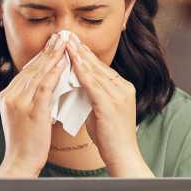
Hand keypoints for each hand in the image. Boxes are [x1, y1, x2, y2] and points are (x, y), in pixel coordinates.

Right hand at [0, 33, 68, 177]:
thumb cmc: (25, 144)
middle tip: (61, 35)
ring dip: (53, 56)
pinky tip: (63, 63)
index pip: (27, 70)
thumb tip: (43, 86)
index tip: (53, 43)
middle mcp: (11, 96)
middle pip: (32, 67)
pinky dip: (54, 73)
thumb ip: (29, 99)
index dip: (42, 55)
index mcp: (8, 95)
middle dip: (48, 50)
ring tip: (65, 42)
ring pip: (38, 73)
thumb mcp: (22, 117)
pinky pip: (44, 87)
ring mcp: (19, 102)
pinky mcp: (31, 111)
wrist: (19, 163)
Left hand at [65, 38, 152, 177]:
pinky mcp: (110, 104)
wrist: (123, 156)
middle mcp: (123, 88)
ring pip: (95, 71)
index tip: (72, 42)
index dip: (85, 54)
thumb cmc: (110, 138)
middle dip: (81, 49)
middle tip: (67, 35)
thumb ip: (92, 96)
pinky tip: (71, 61)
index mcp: (123, 88)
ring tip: (66, 42)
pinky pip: (93, 84)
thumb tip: (77, 85)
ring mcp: (119, 95)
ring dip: (79, 55)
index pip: (101, 67)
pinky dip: (81, 71)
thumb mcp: (101, 111)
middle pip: (98, 64)